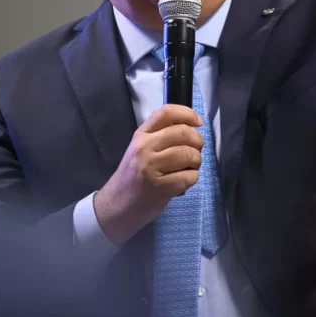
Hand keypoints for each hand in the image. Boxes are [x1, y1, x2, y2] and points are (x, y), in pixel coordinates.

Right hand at [92, 104, 203, 245]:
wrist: (117, 204)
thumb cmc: (134, 175)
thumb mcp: (141, 148)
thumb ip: (161, 135)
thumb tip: (191, 126)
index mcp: (141, 134)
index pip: (166, 112)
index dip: (187, 113)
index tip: (198, 122)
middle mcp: (145, 147)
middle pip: (183, 133)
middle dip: (198, 141)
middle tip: (196, 150)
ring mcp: (151, 167)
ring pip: (189, 155)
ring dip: (196, 161)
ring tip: (190, 167)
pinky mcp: (160, 187)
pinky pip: (189, 176)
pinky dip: (192, 178)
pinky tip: (184, 180)